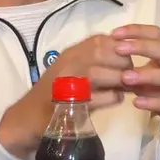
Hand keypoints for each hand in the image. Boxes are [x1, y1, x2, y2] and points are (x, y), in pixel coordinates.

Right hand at [0, 35, 132, 158]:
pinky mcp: (66, 104)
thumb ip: (96, 62)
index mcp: (70, 54)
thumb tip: (128, 59)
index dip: (120, 47)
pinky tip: (116, 99)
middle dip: (122, 63)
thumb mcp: (74, 71)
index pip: (99, 40)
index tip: (129, 58)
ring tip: (126, 87)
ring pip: (96, 73)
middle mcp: (66, 64)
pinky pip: (94, 97)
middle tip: (131, 75)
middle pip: (100, 52)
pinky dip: (110, 98)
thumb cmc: (55, 95)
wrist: (27, 119)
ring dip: (117, 80)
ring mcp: (64, 83)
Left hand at [110, 24, 159, 141]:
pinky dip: (153, 101)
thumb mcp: (151, 77)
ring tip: (125, 78)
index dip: (137, 30)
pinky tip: (136, 102)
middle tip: (118, 49)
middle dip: (141, 47)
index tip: (115, 33)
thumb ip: (135, 70)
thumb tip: (110, 61)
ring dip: (147, 75)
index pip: (156, 34)